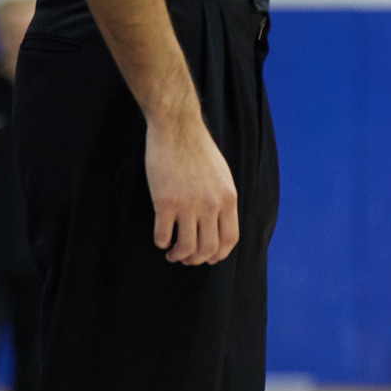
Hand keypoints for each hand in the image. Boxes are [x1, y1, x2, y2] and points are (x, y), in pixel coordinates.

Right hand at [145, 112, 238, 264]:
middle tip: (187, 259)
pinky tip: (160, 240)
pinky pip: (163, 234)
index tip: (209, 259)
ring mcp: (188, 205)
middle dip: (197, 260)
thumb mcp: (223, 177)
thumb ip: (222, 200)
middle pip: (208, 248)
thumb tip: (218, 223)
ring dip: (178, 256)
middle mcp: (211, 205)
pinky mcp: (165, 202)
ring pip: (186, 246)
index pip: (230, 239)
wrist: (178, 130)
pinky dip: (161, 242)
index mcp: (228, 200)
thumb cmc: (199, 150)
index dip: (219, 254)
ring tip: (172, 254)